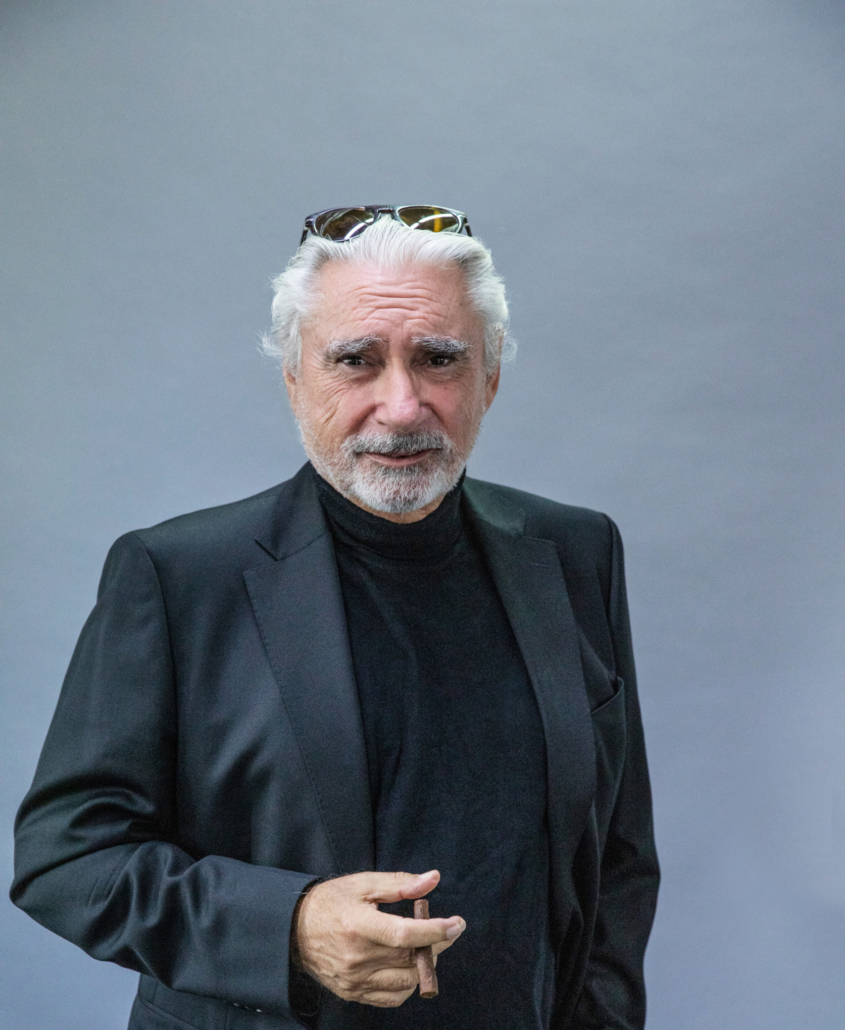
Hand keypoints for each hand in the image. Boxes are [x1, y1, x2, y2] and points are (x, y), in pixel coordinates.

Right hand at [293, 869, 464, 1007]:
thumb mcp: (363, 883)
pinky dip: (407, 984)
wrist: (294, 929)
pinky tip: (408, 965)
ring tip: (425, 945)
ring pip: (405, 982)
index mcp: (358, 925)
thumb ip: (400, 883)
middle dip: (437, 944)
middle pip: (409, 959)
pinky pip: (391, 997)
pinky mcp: (352, 993)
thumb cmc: (331, 901)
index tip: (457, 924)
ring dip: (424, 965)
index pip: (405, 934)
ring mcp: (354, 980)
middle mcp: (356, 957)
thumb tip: (433, 879)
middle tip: (446, 929)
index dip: (435, 930)